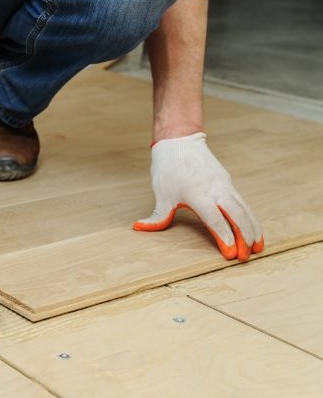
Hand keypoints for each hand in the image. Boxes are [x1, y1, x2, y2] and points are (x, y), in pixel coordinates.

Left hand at [133, 132, 263, 260]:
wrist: (180, 140)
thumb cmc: (168, 167)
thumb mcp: (161, 194)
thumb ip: (157, 216)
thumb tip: (139, 227)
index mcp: (198, 194)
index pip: (215, 220)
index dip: (224, 237)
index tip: (230, 254)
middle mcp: (215, 189)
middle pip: (236, 215)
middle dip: (244, 237)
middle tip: (246, 257)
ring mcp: (224, 185)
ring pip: (243, 209)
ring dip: (252, 228)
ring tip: (258, 248)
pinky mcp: (227, 182)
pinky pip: (242, 202)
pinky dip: (249, 217)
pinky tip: (252, 229)